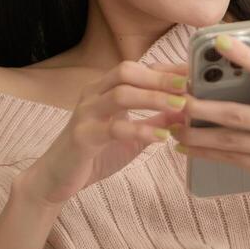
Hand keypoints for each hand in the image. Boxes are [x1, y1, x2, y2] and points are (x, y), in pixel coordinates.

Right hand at [19, 59, 191, 207]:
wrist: (56, 179)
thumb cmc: (94, 154)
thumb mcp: (131, 135)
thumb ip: (155, 119)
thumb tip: (186, 109)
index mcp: (103, 89)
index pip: (137, 69)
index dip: (166, 69)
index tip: (194, 74)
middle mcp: (92, 95)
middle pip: (126, 72)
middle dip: (159, 77)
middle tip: (188, 86)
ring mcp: (85, 114)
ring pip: (120, 94)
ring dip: (154, 98)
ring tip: (181, 106)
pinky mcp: (82, 137)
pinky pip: (114, 128)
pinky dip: (141, 130)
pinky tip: (161, 137)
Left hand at [171, 28, 249, 206]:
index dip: (247, 56)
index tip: (220, 41)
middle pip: (240, 115)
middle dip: (204, 107)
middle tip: (177, 98)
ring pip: (231, 141)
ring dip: (197, 134)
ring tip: (172, 123)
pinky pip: (233, 159)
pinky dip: (206, 154)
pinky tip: (185, 146)